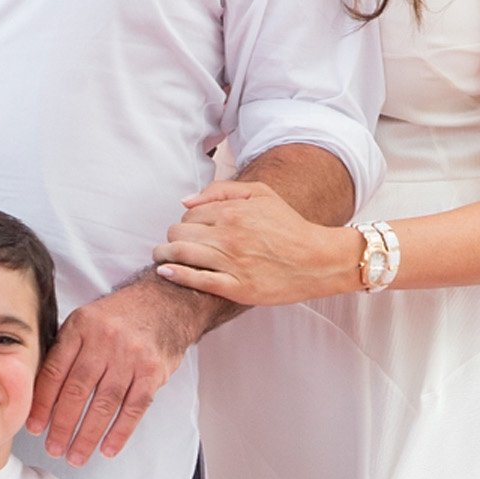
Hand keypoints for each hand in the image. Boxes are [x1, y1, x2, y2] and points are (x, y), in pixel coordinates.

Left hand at [27, 276, 217, 466]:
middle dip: (62, 425)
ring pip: (104, 404)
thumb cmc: (120, 317)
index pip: (55, 372)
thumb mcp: (86, 320)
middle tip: (53, 448)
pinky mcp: (153, 372)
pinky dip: (120, 432)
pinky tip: (108, 449)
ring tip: (76, 456)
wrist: (167, 303)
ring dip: (88, 435)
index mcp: (80, 328)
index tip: (34, 427)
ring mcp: (131, 357)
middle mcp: (104, 341)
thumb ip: (65, 349)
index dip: (42, 404)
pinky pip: (134, 408)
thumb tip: (40, 391)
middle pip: (77, 391)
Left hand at [155, 177, 362, 309]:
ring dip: (164, 255)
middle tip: (172, 245)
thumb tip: (186, 200)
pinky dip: (176, 274)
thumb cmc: (289, 226)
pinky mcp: (236, 287)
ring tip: (162, 258)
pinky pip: (196, 280)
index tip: (188, 231)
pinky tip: (166, 272)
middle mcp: (229, 236)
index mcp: (233, 212)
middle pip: (179, 233)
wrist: (317, 260)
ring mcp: (231, 262)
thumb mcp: (261, 195)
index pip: (188, 214)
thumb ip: (222, 191)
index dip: (184, 222)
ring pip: (181, 254)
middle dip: (171, 238)